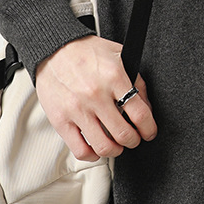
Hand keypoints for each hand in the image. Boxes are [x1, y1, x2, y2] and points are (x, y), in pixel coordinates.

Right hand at [35, 35, 156, 160]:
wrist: (54, 49)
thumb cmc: (87, 53)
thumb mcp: (119, 56)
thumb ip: (137, 82)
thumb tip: (147, 109)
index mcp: (114, 77)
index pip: (140, 114)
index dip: (149, 129)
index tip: (149, 132)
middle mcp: (96, 94)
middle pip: (124, 134)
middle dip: (134, 140)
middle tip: (133, 138)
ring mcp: (77, 109)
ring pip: (104, 146)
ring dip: (116, 150)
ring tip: (116, 144)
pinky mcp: (60, 120)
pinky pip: (80, 149)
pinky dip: (92, 154)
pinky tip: (96, 147)